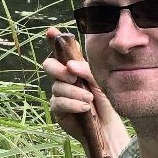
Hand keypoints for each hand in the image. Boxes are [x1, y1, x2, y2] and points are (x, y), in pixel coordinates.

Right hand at [42, 27, 129, 157]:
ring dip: (74, 92)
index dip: (53, 40)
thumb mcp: (100, 81)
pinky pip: (58, 102)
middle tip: (73, 77)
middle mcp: (64, 79)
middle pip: (49, 66)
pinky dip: (72, 103)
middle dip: (59, 70)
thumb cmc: (106, 101)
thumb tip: (70, 66)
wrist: (108, 126)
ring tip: (89, 99)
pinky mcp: (58, 110)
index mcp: (74, 68)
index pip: (62, 52)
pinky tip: (85, 107)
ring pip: (57, 86)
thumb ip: (87, 70)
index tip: (51, 31)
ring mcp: (59, 94)